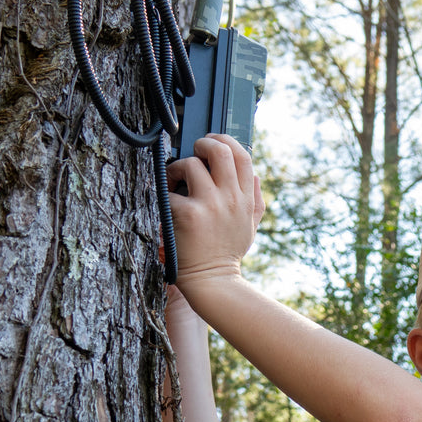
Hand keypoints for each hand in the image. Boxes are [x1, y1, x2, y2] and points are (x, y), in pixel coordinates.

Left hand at [166, 133, 265, 292]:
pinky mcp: (188, 215)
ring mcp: (210, 205)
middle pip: (220, 150)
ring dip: (177, 168)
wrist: (213, 280)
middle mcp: (231, 198)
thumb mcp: (250, 226)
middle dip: (202, 144)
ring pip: (191, 165)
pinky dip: (165, 194)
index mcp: (246, 198)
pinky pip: (171, 191)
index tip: (211, 142)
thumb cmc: (227, 253)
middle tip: (192, 152)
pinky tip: (167, 203)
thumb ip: (256, 199)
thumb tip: (255, 174)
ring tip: (174, 181)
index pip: (242, 155)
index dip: (225, 141)